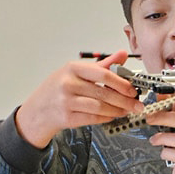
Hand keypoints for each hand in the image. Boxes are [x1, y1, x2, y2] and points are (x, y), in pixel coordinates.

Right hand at [16, 50, 140, 147]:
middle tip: (137, 105)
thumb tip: (122, 54)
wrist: (38, 109)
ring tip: (126, 111)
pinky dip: (107, 118)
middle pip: (104, 93)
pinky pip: (93, 119)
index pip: (103, 74)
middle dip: (125, 101)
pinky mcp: (67, 117)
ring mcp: (66, 101)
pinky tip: (113, 116)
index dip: (122, 83)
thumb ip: (102, 65)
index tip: (133, 90)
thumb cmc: (60, 88)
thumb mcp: (77, 72)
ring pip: (100, 107)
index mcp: (73, 68)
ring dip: (117, 111)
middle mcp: (68, 83)